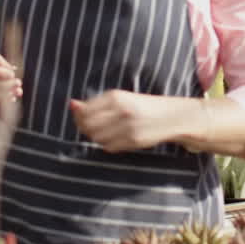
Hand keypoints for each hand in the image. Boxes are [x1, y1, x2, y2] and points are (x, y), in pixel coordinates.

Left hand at [69, 90, 188, 151]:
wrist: (173, 116)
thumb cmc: (144, 106)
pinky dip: (107, 145)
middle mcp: (122, 110)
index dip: (79, 117)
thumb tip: (72, 104)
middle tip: (91, 127)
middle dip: (85, 128)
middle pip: (89, 125)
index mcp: (117, 96)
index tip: (81, 117)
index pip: (85, 111)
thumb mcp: (122, 99)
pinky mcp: (134, 140)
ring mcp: (128, 126)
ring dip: (96, 137)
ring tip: (106, 132)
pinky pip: (109, 147)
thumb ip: (97, 103)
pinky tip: (115, 138)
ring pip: (97, 138)